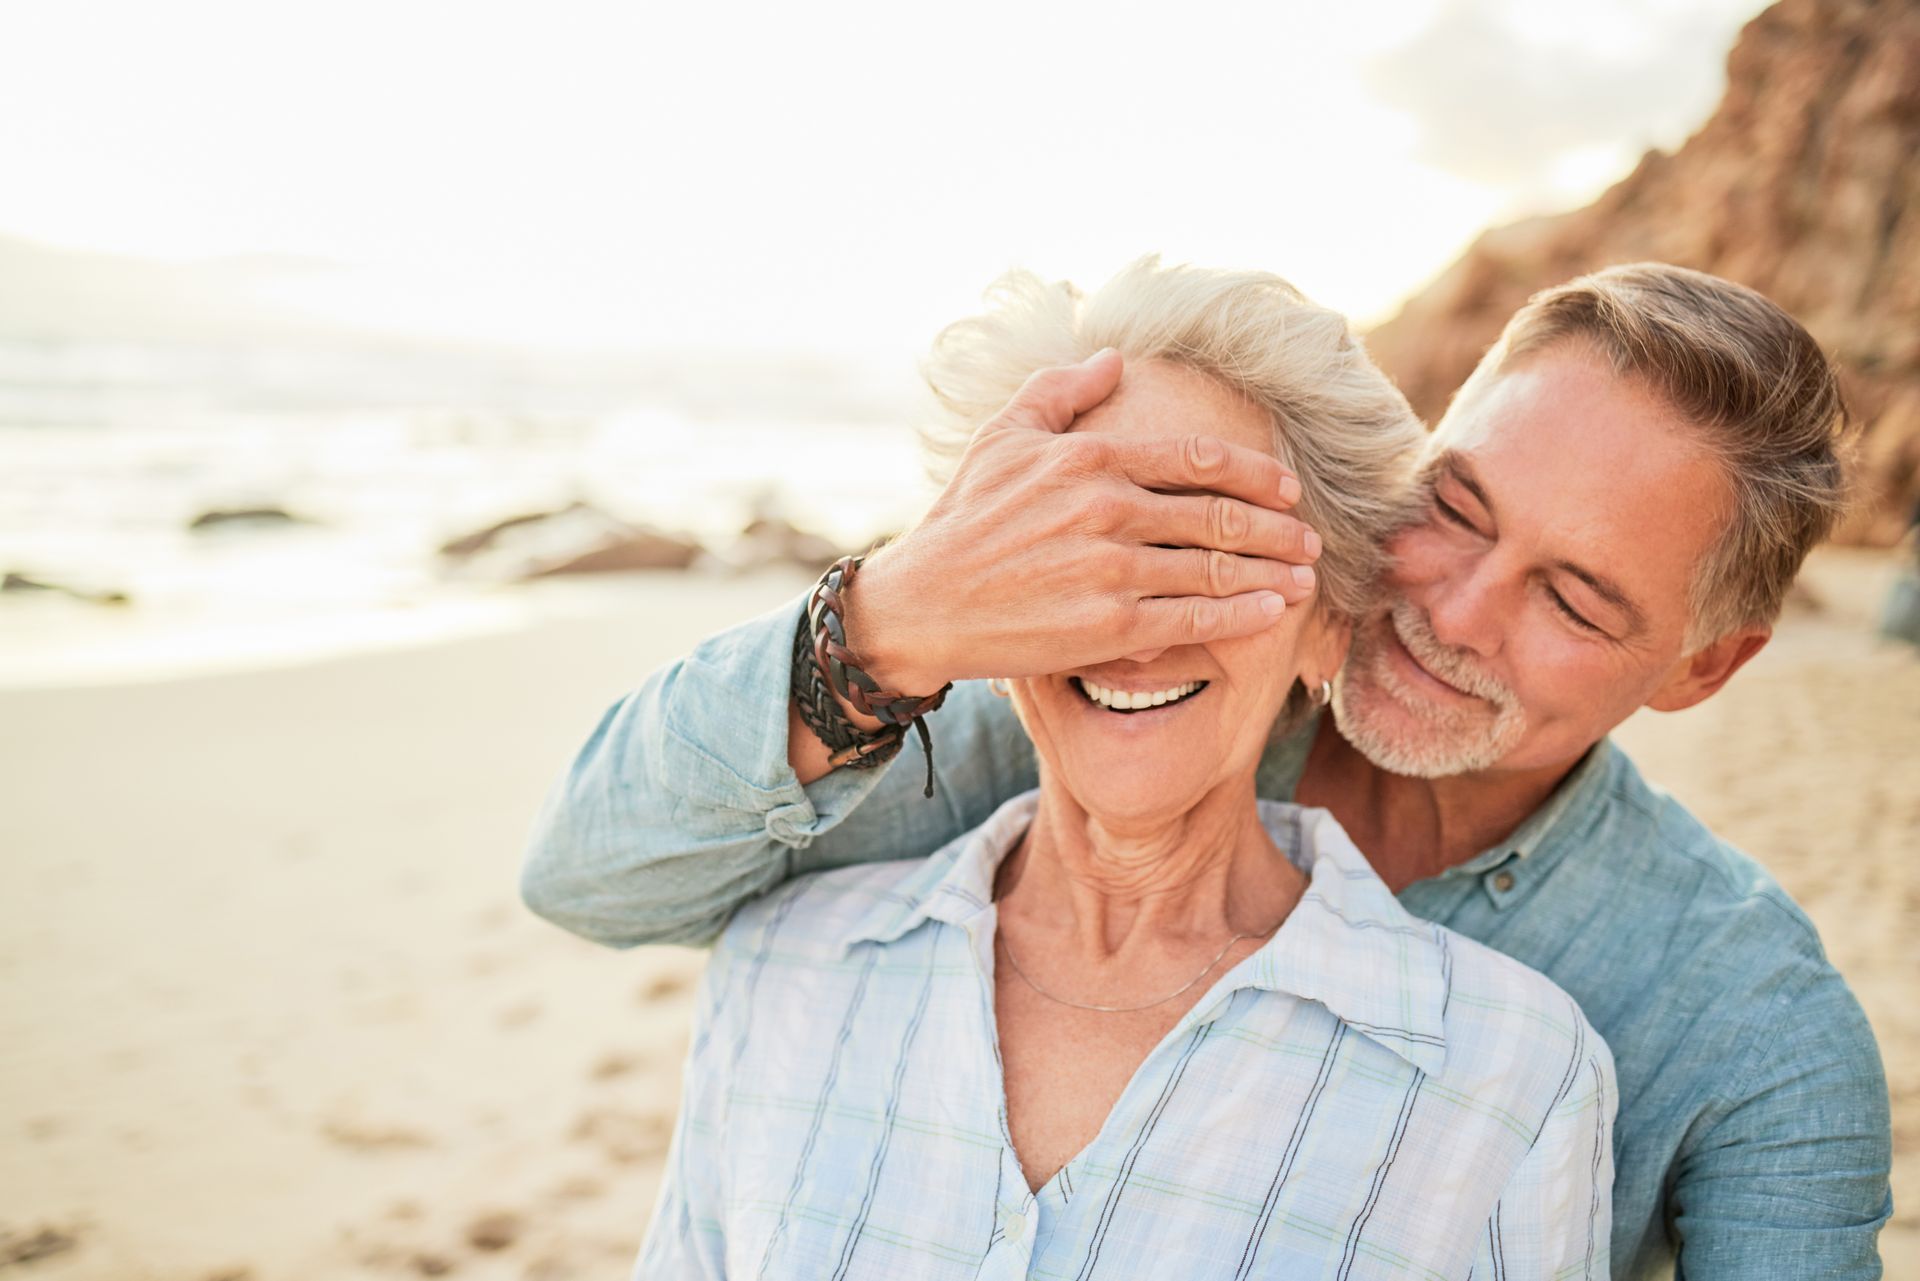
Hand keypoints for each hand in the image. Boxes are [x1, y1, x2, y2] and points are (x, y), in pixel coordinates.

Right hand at [842, 349, 1322, 693]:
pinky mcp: (1108, 627)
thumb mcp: (1002, 437)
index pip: (1197, 458)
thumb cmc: (962, 519)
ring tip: (1305, 580)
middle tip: (1312, 540)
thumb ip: (1060, 390)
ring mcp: (1109, 569)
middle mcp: (1106, 508)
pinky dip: (1242, 615)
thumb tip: (1113, 360)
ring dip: (1272, 573)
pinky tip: (1270, 613)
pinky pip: (1194, 618)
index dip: (1255, 472)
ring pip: (1214, 568)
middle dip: (1278, 528)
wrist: (922, 604)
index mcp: (1090, 457)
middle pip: (1219, 514)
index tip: (1287, 489)